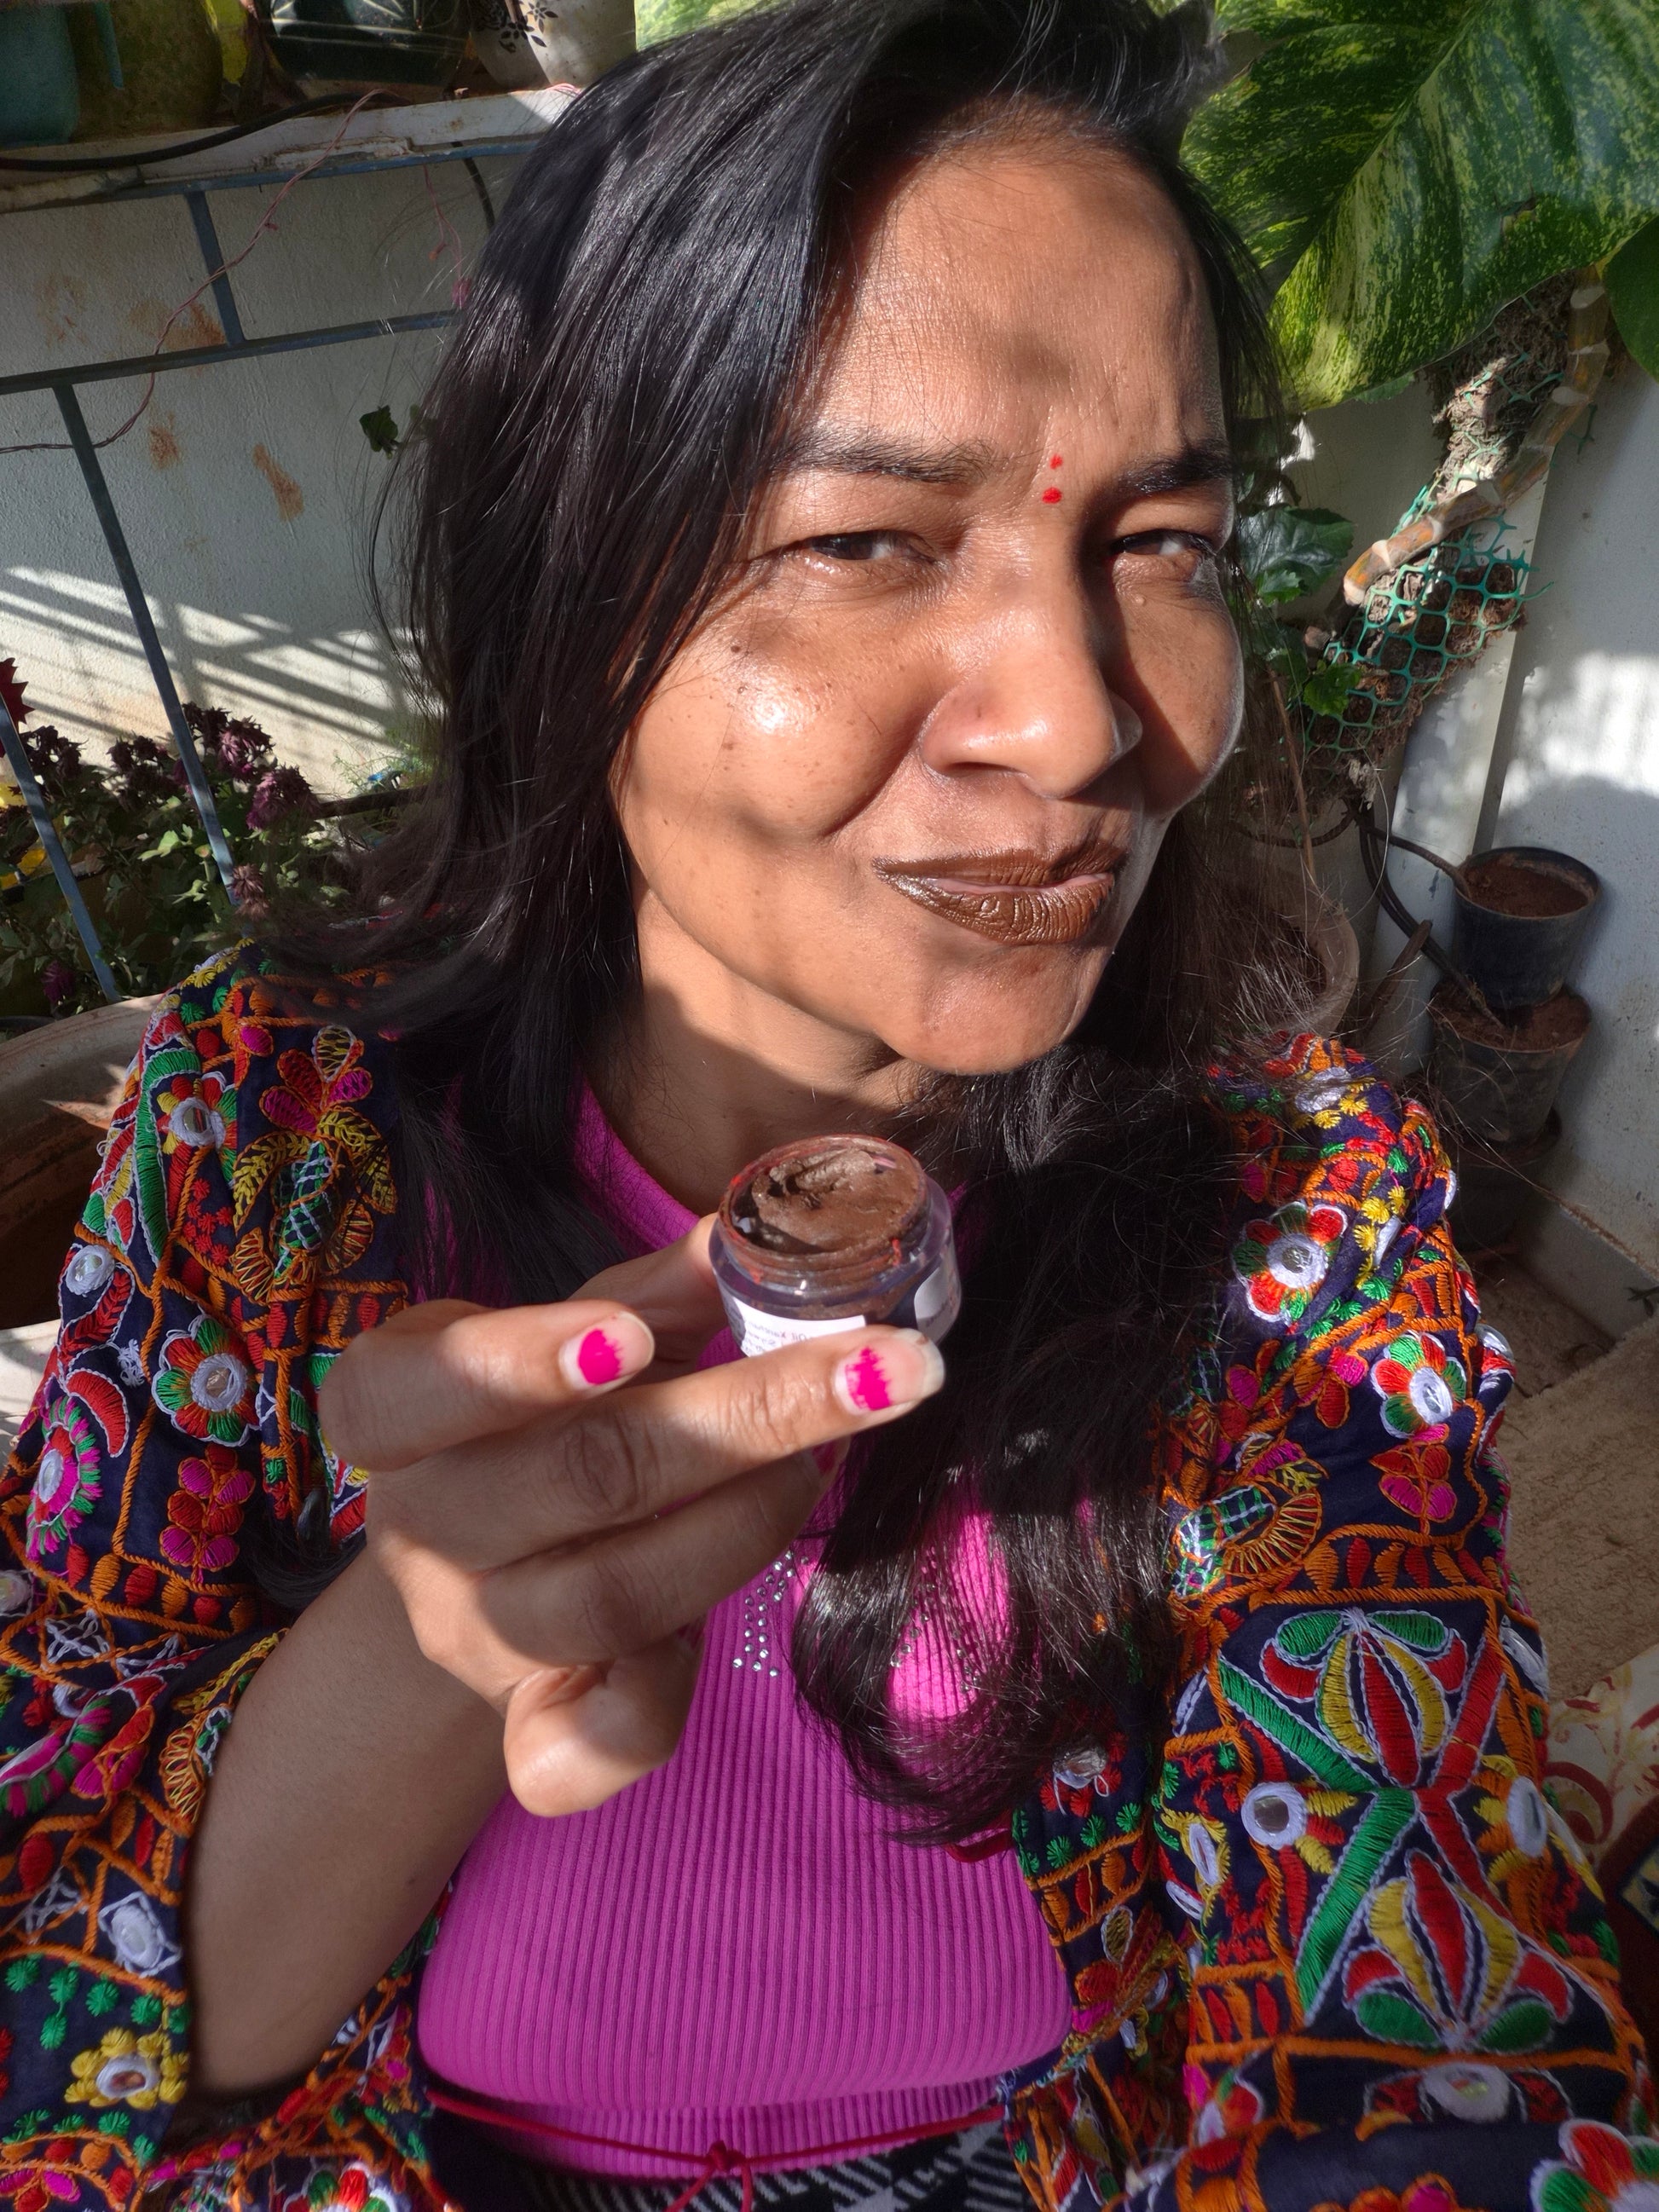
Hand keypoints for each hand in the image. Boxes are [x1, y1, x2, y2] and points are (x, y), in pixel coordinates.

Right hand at [319, 1223, 942, 1817]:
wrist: (479, 1561)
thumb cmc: (543, 1415)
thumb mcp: (582, 1331)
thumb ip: (661, 1288)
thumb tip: (757, 1234)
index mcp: (396, 1406)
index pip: (424, 1384)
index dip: (521, 1361)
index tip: (632, 1336)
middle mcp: (422, 1525)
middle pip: (577, 1477)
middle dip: (744, 1416)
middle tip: (882, 1366)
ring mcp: (473, 1633)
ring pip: (611, 1596)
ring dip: (747, 1520)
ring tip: (824, 1462)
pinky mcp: (529, 1719)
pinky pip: (580, 1747)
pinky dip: (637, 1723)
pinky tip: (706, 1656)